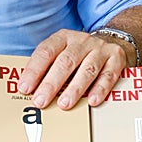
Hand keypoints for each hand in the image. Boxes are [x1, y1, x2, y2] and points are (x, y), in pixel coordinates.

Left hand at [16, 29, 131, 109]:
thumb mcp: (61, 52)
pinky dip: (100, 89)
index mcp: (63, 38)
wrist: (112, 41)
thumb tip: (28, 90)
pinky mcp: (116, 58)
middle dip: (51, 84)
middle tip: (41, 101)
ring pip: (87, 69)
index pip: (46, 52)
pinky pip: (108, 75)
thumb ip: (47, 68)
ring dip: (74, 89)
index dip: (34, 71)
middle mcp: (81, 41)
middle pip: (65, 62)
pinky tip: (92, 101)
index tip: (25, 88)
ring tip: (64, 104)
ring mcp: (100, 49)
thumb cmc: (79, 54)